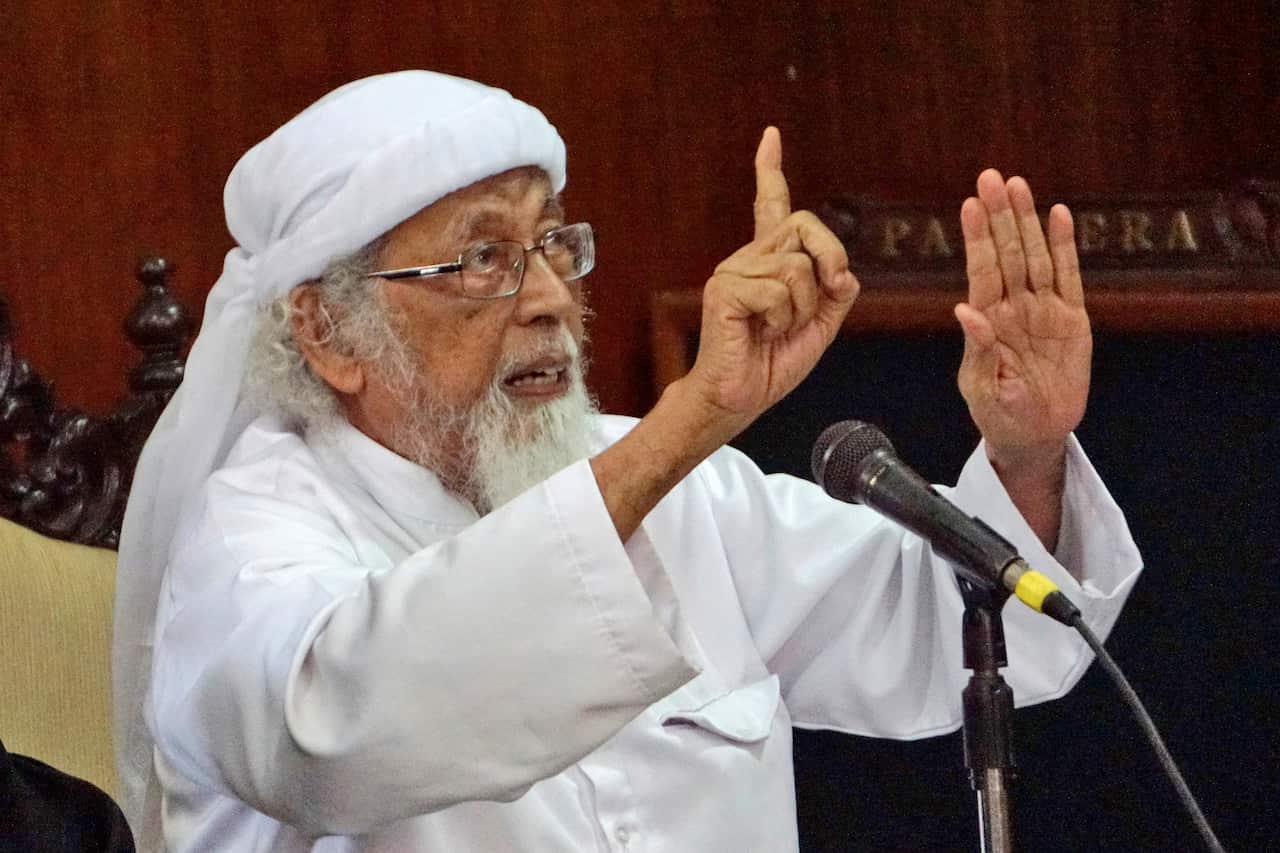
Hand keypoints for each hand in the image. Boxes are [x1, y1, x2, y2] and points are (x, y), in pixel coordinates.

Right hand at [684, 127, 859, 437]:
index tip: (771, 136)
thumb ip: (836, 292)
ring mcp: (733, 271)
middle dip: (830, 260)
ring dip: (804, 308)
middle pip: (805, 226)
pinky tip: (760, 334)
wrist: (737, 399)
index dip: (771, 171)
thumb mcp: (820, 326)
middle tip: (826, 296)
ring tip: (776, 330)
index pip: (771, 207)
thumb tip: (842, 271)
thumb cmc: (771, 365)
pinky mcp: (725, 290)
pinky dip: (782, 319)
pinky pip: (778, 291)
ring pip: (797, 266)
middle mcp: (747, 259)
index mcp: (767, 263)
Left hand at [956, 170, 1092, 471]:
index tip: (970, 204)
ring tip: (1019, 185)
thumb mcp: (982, 386)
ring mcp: (1043, 309)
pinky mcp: (1072, 318)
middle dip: (1000, 215)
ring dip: (1027, 221)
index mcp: (987, 321)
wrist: (1034, 434)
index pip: (981, 270)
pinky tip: (1059, 215)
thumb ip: (978, 348)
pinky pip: (1069, 276)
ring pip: (1034, 256)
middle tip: (992, 177)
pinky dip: (1064, 246)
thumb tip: (965, 311)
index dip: (977, 237)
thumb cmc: (999, 412)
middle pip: (1006, 253)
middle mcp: (1013, 307)